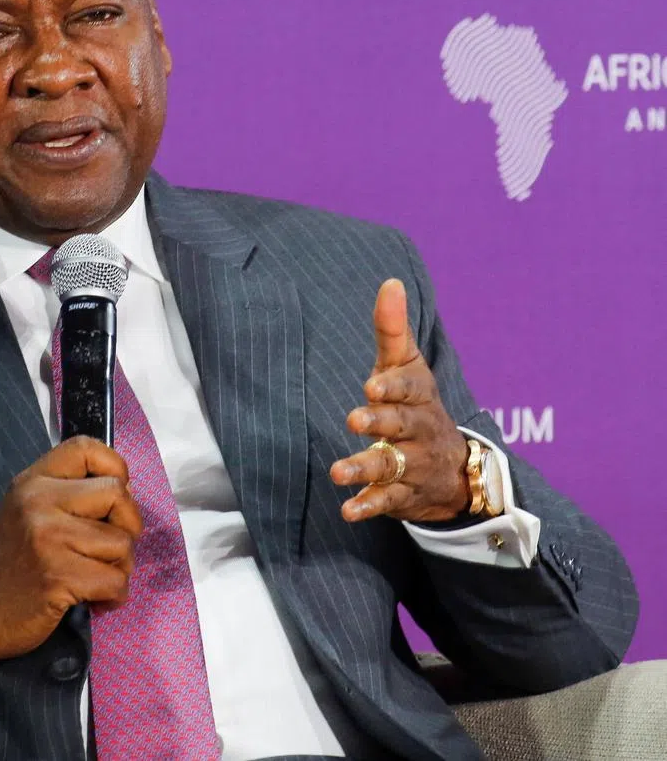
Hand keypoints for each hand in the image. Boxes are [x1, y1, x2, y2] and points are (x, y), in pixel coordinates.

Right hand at [0, 436, 141, 678]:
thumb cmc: (11, 562)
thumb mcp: (29, 510)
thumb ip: (69, 493)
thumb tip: (126, 490)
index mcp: (34, 480)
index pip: (86, 448)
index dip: (114, 467)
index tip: (111, 499)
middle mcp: (39, 500)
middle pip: (116, 493)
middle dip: (128, 525)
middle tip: (110, 549)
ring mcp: (48, 537)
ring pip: (122, 542)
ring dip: (120, 567)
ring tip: (96, 577)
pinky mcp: (58, 575)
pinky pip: (115, 580)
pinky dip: (114, 596)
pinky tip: (95, 600)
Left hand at [329, 278, 468, 523]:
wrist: (455, 467)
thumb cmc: (415, 403)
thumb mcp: (407, 365)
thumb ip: (392, 329)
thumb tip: (390, 282)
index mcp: (419, 395)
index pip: (409, 388)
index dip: (392, 387)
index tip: (371, 386)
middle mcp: (419, 429)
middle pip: (402, 425)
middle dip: (381, 423)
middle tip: (355, 420)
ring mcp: (414, 464)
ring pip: (392, 465)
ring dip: (364, 468)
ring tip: (337, 471)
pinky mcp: (405, 495)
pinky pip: (388, 502)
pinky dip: (369, 506)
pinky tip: (348, 509)